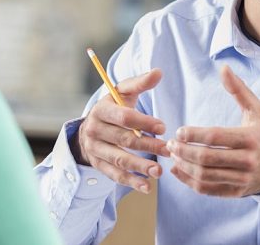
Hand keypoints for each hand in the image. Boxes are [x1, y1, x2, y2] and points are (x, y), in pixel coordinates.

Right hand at [72, 69, 169, 193]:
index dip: (144, 122)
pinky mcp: (98, 165)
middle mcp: (94, 130)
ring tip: (159, 171)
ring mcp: (95, 149)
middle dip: (148, 146)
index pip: (123, 117)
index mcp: (101, 110)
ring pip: (119, 160)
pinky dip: (131, 182)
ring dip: (140, 166)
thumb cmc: (114, 107)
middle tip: (168, 150)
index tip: (163, 127)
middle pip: (124, 140)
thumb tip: (159, 72)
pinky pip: (115, 176)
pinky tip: (147, 187)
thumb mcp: (123, 93)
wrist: (91, 127)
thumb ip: (140, 83)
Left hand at [167, 65, 259, 196]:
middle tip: (170, 144)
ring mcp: (242, 179)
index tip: (179, 131)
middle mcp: (247, 161)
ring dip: (184, 165)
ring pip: (204, 175)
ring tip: (173, 154)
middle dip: (184, 151)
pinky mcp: (236, 193)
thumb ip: (238, 89)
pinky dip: (188, 181)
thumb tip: (223, 68)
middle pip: (207, 158)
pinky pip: (207, 189)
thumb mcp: (256, 110)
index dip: (193, 135)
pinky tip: (178, 169)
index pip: (215, 137)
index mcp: (250, 139)